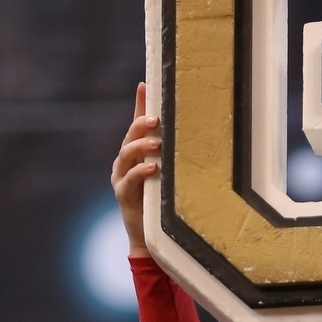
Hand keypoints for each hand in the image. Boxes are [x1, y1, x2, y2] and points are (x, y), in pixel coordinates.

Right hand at [111, 82, 160, 254]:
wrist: (149, 236)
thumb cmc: (163, 203)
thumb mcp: (171, 176)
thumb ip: (176, 158)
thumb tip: (199, 138)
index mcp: (137, 154)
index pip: (137, 124)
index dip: (140, 105)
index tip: (145, 85)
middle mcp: (126, 162)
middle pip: (130, 135)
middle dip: (142, 124)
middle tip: (158, 120)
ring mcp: (121, 177)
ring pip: (126, 154)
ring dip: (141, 146)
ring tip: (157, 144)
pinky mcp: (123, 195)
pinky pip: (129, 179)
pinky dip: (141, 172)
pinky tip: (153, 168)